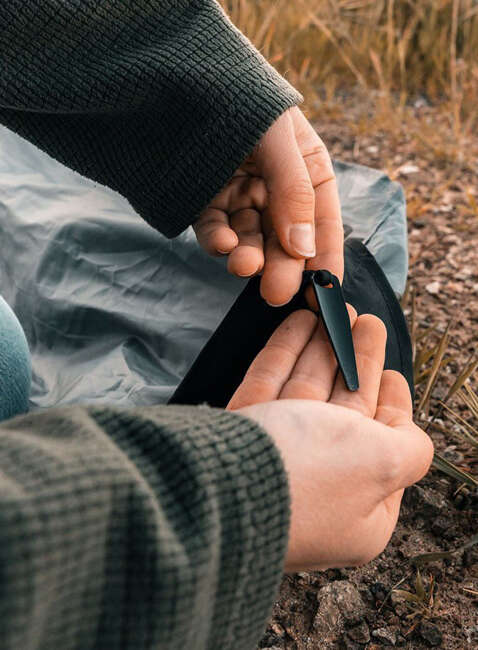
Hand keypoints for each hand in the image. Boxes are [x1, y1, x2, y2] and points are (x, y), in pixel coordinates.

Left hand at [193, 107, 342, 306]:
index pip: (323, 221)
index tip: (325, 290)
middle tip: (277, 292)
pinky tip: (223, 244)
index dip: (326, 256)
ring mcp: (242, 198)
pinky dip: (218, 240)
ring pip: (250, 239)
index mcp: (308, 171)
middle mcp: (277, 190)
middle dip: (282, 266)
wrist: (181, 76)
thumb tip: (305, 248)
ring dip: (249, 256)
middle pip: (285, 239)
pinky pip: (216, 229)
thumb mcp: (278, 137)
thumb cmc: (243, 97)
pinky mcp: (208, 203)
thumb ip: (294, 190)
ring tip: (243, 266)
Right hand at [228, 309, 433, 571]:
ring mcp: (277, 456)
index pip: (382, 446)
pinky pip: (270, 383)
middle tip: (365, 322)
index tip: (393, 374)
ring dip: (323, 348)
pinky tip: (301, 322)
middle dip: (357, 362)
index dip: (391, 404)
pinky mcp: (244, 431)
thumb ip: (410, 447)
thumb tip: (408, 435)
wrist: (223, 483)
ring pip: (306, 390)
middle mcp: (318, 481)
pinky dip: (286, 351)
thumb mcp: (385, 463)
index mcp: (358, 503)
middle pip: (344, 409)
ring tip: (337, 309)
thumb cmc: (312, 475)